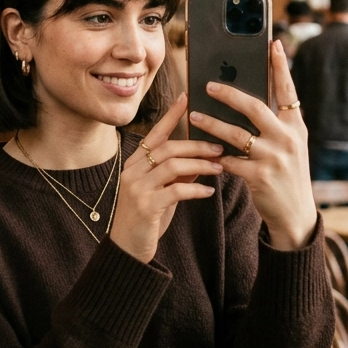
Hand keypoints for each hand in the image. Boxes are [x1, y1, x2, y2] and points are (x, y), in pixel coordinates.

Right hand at [110, 93, 223, 263]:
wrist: (127, 250)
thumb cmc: (145, 220)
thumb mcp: (161, 192)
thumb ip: (176, 175)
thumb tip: (199, 161)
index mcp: (135, 164)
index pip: (155, 134)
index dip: (171, 115)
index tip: (187, 98)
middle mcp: (133, 171)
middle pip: (168, 148)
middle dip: (196, 145)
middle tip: (220, 146)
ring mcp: (137, 188)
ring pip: (173, 166)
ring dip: (200, 165)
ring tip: (220, 167)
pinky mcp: (145, 206)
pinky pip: (176, 191)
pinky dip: (196, 189)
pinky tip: (209, 192)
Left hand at [190, 39, 316, 250]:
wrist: (296, 214)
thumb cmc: (287, 174)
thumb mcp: (289, 145)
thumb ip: (273, 124)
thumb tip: (246, 99)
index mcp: (295, 126)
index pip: (287, 90)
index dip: (280, 66)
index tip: (273, 43)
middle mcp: (288, 138)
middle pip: (254, 107)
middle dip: (229, 94)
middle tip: (208, 85)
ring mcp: (275, 157)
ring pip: (235, 134)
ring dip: (211, 124)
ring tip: (194, 116)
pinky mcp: (260, 176)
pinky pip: (230, 161)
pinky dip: (216, 156)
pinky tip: (204, 153)